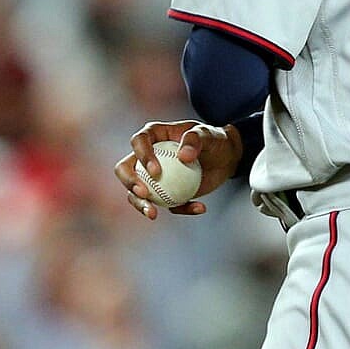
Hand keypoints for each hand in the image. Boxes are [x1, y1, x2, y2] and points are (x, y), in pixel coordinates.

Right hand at [114, 120, 243, 219]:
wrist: (224, 157)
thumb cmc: (212, 139)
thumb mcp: (207, 134)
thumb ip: (195, 140)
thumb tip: (183, 156)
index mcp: (152, 136)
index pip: (138, 142)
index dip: (142, 156)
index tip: (155, 171)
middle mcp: (146, 156)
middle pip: (125, 169)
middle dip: (129, 182)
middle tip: (144, 193)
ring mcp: (152, 177)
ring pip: (136, 193)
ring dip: (141, 205)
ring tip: (153, 214)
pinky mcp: (165, 193)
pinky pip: (166, 205)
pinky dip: (181, 209)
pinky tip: (198, 208)